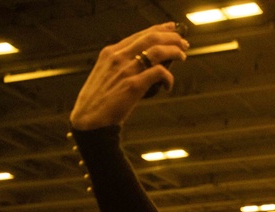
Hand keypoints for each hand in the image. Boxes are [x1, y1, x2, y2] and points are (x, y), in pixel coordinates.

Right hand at [70, 23, 189, 130]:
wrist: (89, 118)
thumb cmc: (101, 99)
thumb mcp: (107, 74)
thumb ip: (123, 65)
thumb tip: (149, 62)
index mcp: (111, 52)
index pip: (140, 34)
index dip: (159, 30)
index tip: (172, 30)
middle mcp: (118, 57)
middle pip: (151, 38)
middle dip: (171, 37)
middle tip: (184, 43)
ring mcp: (126, 70)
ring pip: (157, 51)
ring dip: (174, 51)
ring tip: (182, 56)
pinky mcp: (133, 85)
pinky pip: (159, 73)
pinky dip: (168, 77)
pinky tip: (168, 85)